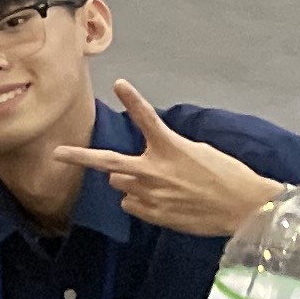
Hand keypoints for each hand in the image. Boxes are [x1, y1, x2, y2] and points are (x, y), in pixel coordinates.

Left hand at [51, 82, 285, 240]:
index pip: (146, 118)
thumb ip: (162, 155)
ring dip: (129, 181)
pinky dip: (140, 201)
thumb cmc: (224, 175)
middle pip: (108, 162)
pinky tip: (164, 201)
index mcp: (171, 147)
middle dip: (79, 157)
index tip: (120, 83)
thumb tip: (129, 172)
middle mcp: (154, 171)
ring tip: (159, 183)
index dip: (132, 99)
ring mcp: (151, 195)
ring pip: (120, 185)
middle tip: (57, 153)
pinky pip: (130, 205)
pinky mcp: (153, 215)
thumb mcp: (196, 152)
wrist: (243, 207)